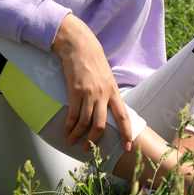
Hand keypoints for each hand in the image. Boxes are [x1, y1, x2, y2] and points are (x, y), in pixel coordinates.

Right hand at [52, 13, 132, 152]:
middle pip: (101, 125)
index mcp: (113, 91)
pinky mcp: (75, 91)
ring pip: (85, 122)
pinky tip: (66, 130)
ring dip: (78, 135)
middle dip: (94, 140)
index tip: (128, 147)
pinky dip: (69, 125)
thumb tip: (108, 107)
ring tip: (72, 141)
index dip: (126, 133)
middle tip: (88, 149)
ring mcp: (89, 93)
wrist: (79, 45)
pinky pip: (72, 114)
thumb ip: (108, 92)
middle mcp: (103, 94)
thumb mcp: (106, 76)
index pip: (124, 116)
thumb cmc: (93, 59)